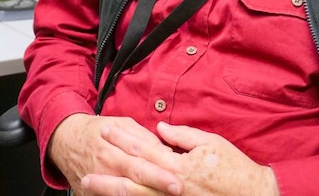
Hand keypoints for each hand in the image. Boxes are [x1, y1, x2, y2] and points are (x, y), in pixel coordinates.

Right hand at [47, 113, 182, 195]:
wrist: (65, 141)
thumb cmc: (97, 131)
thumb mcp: (119, 124)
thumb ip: (143, 137)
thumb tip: (166, 150)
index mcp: (112, 148)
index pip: (139, 160)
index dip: (158, 171)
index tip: (177, 179)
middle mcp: (104, 166)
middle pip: (132, 179)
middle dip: (155, 185)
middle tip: (176, 189)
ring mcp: (96, 183)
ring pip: (120, 193)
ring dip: (141, 195)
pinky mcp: (89, 195)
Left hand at [80, 121, 279, 195]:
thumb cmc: (233, 169)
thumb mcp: (210, 143)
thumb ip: (182, 137)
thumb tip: (159, 129)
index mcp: (177, 166)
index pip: (143, 150)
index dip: (123, 139)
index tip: (105, 130)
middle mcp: (171, 186)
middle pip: (132, 179)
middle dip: (107, 173)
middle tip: (85, 167)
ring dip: (112, 192)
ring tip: (89, 187)